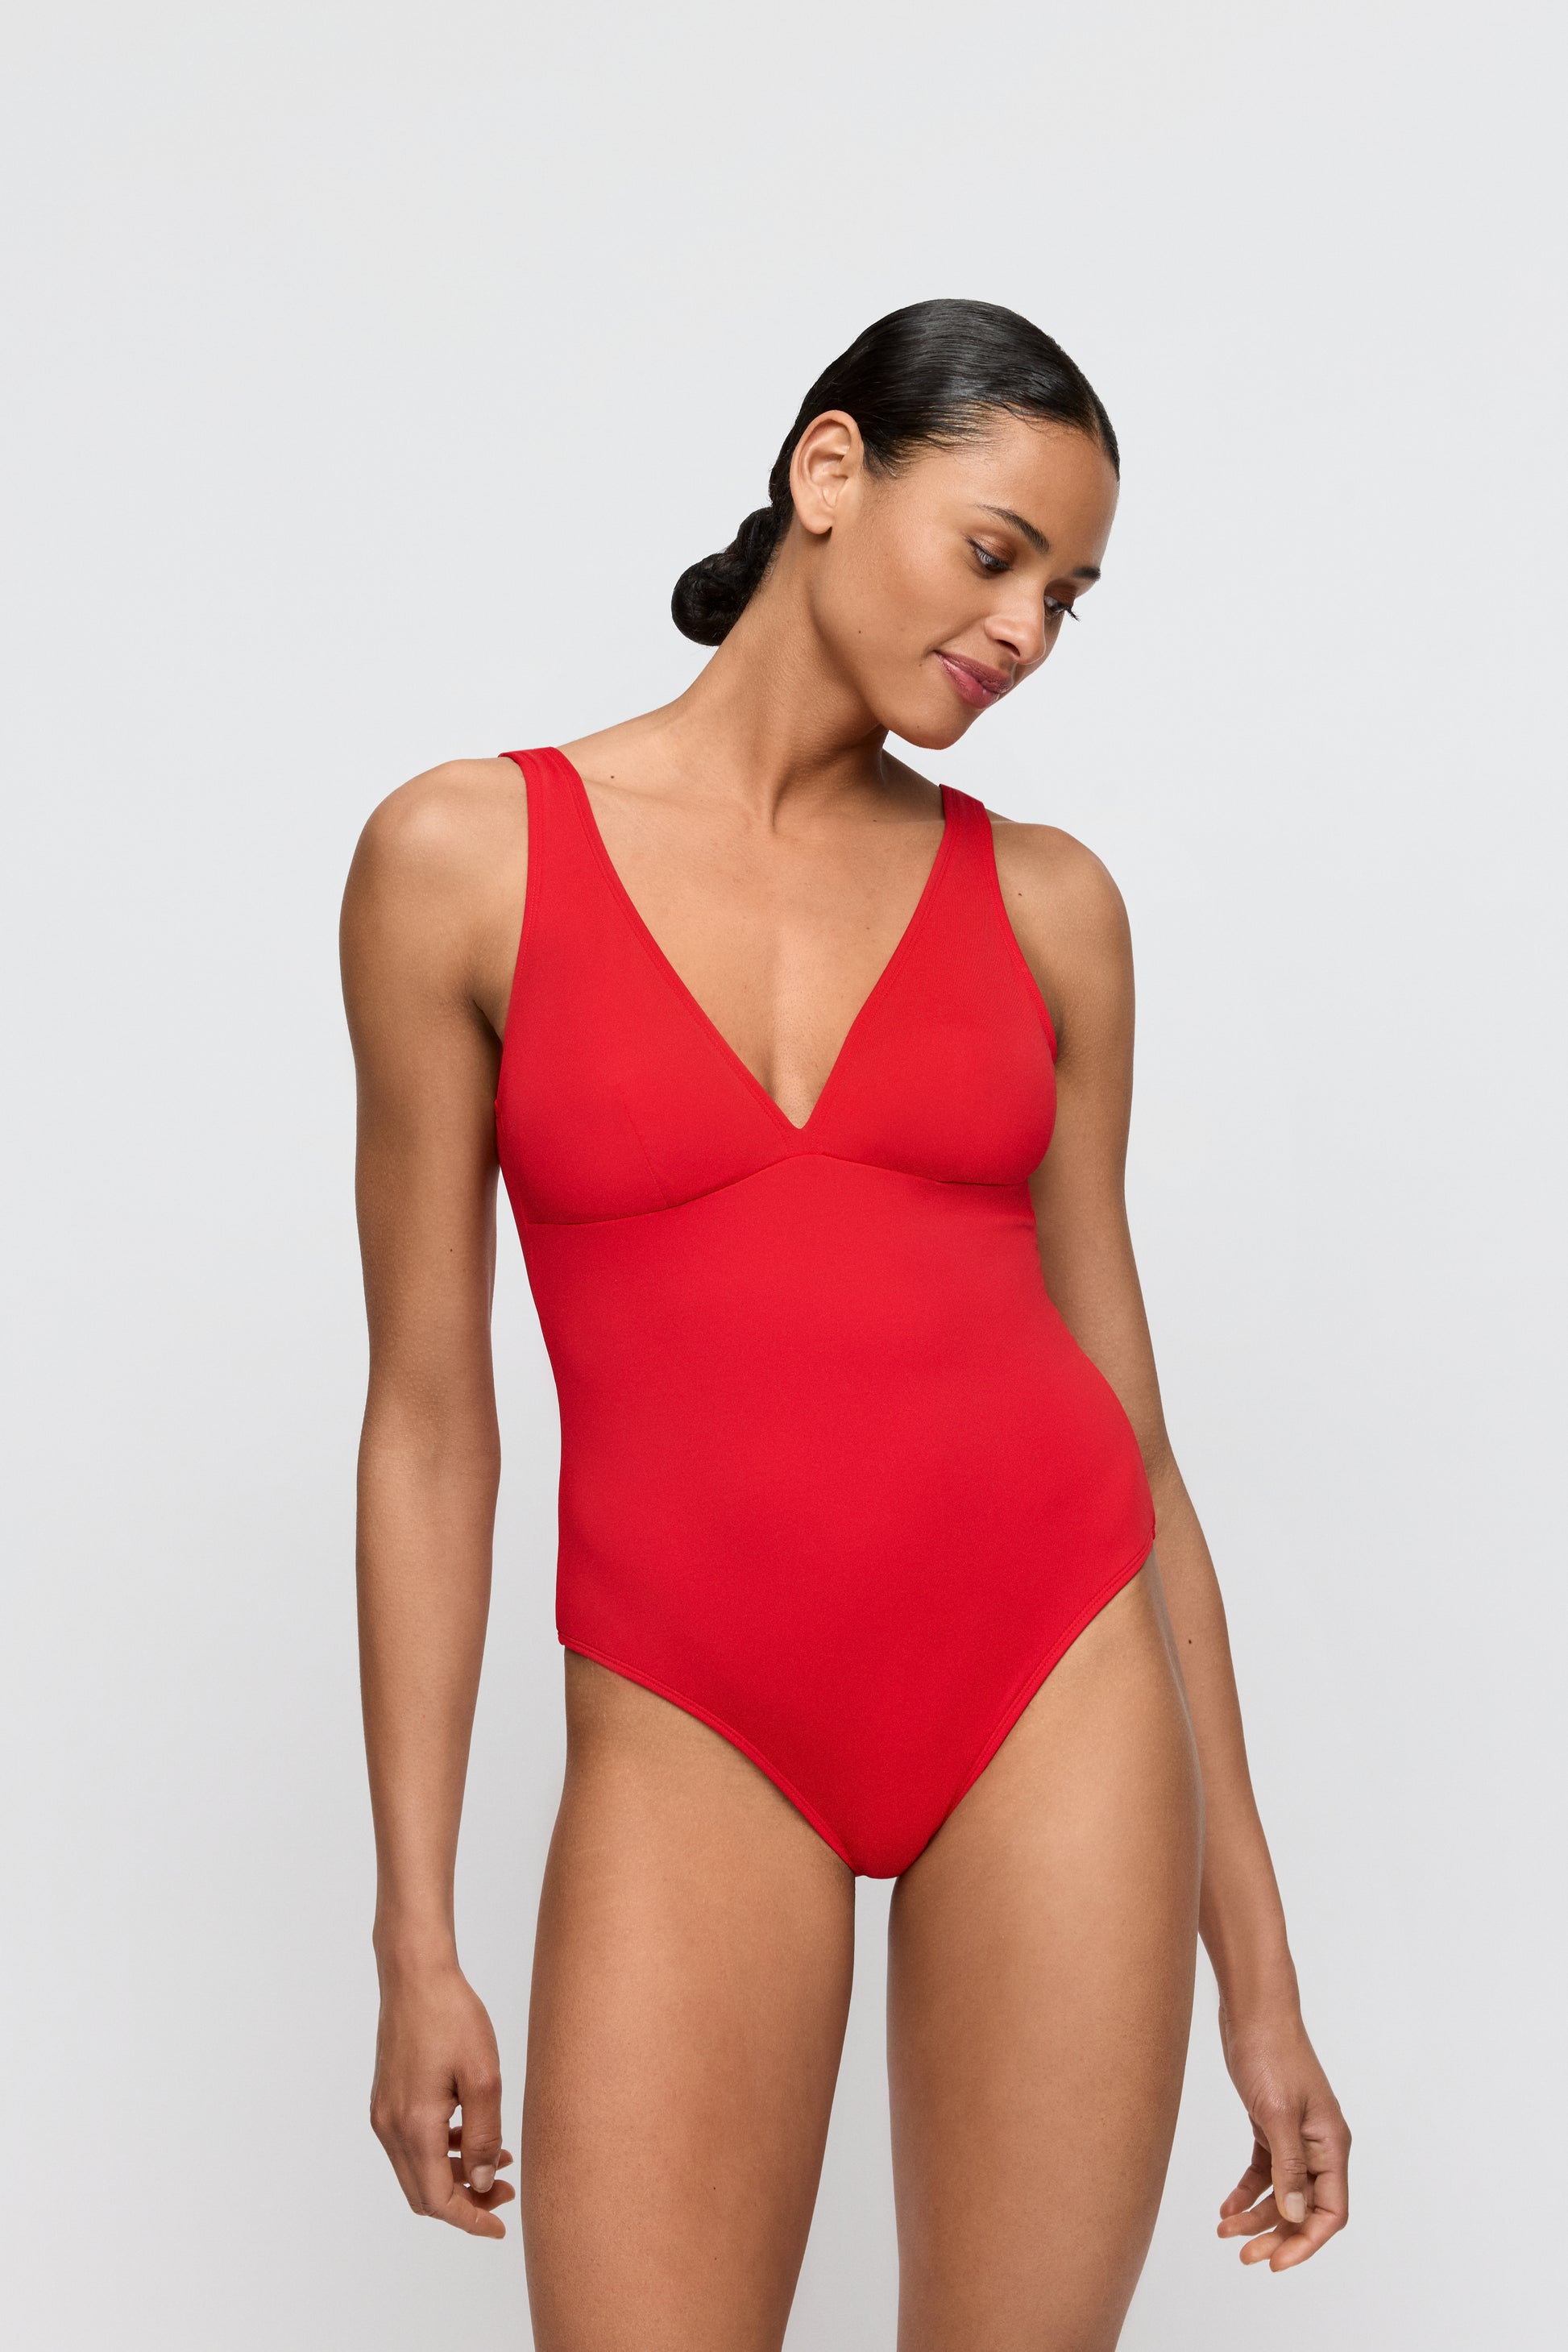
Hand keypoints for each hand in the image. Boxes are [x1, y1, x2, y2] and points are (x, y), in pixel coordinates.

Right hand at [369, 1953, 515, 2237]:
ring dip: (455, 2175)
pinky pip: (411, 2145)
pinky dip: (440, 2152)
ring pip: (417, 2170)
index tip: (501, 2226)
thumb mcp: (483, 2076)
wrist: (415, 1974)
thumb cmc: (452, 2016)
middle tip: (505, 2193)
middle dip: (465, 2202)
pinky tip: (471, 2134)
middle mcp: (390, 2128)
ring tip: (498, 2161)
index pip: (439, 2199)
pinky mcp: (386, 2099)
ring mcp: (383, 2114)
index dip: (471, 2219)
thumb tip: (484, 2183)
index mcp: (413, 2127)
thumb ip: (484, 2135)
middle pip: (424, 2194)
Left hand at [1216, 2007, 1349, 2269]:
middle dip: (1277, 2236)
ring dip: (1257, 2216)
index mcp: (1331, 2145)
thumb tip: (1295, 2216)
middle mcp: (1318, 2146)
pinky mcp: (1271, 2126)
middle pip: (1304, 2208)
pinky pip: (1264, 2171)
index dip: (1307, 2242)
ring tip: (1226, 2233)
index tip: (1276, 2263)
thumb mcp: (1277, 2113)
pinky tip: (1226, 2209)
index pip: (1330, 2211)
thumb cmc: (1271, 2054)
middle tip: (1245, 2257)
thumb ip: (1287, 2165)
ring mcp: (1295, 2136)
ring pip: (1281, 2192)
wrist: (1252, 2011)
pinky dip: (1247, 2191)